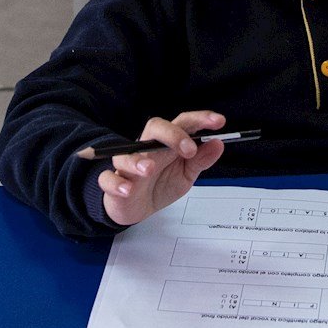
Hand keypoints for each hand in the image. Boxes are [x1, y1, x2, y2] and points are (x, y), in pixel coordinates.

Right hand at [97, 111, 226, 226]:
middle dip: (172, 134)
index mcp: (167, 143)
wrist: (136, 208)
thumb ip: (200, 160)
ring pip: (126, 154)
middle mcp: (147, 148)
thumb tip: (218, 144)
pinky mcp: (113, 184)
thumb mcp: (185, 174)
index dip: (200, 119)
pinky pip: (108, 179)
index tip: (219, 121)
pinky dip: (116, 183)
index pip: (182, 123)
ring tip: (148, 169)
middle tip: (189, 150)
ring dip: (137, 160)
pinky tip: (127, 190)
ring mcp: (128, 166)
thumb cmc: (160, 185)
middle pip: (155, 128)